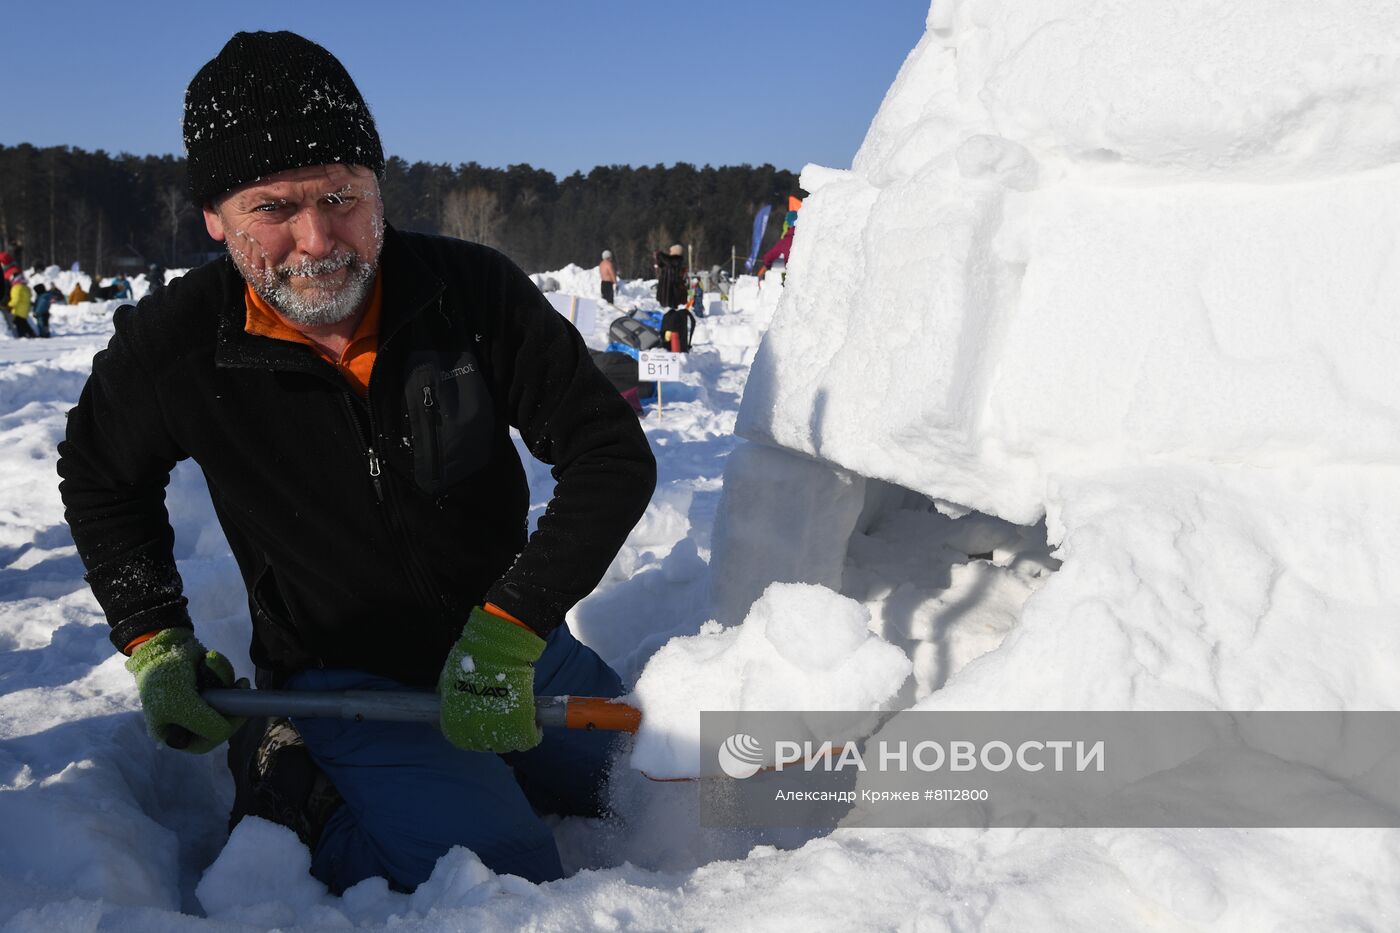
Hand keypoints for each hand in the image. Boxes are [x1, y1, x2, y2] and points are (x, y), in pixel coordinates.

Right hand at [124, 628, 246, 752]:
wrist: (162, 643)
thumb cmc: (163, 677)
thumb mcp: (182, 704)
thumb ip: (204, 723)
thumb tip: (226, 732)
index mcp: (172, 732)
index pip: (204, 743)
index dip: (222, 730)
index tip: (237, 715)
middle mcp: (186, 721)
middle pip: (220, 723)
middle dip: (230, 700)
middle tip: (242, 686)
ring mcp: (199, 703)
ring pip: (226, 699)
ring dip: (223, 677)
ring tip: (209, 663)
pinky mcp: (208, 685)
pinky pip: (225, 682)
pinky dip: (220, 668)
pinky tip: (208, 659)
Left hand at [437, 606, 545, 752]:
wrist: (496, 650)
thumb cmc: (470, 659)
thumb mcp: (447, 680)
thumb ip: (446, 696)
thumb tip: (445, 698)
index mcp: (452, 724)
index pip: (462, 740)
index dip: (474, 732)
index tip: (482, 723)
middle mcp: (472, 733)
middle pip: (485, 744)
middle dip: (493, 734)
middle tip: (502, 719)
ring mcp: (496, 732)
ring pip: (507, 744)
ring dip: (512, 735)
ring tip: (519, 721)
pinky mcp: (520, 726)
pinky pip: (528, 739)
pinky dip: (534, 733)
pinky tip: (535, 724)